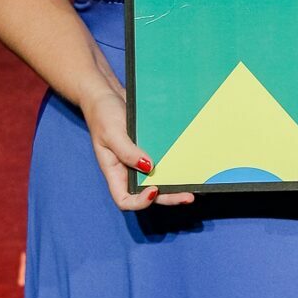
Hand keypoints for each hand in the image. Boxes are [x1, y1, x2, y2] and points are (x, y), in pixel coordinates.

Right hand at [80, 87, 195, 211]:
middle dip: (168, 197)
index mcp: (114, 172)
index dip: (139, 202)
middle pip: (148, 194)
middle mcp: (128, 170)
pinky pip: (163, 160)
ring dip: (175, 184)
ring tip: (194, 185)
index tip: (153, 190)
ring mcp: (139, 160)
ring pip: (158, 179)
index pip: (124, 200)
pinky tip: (188, 163)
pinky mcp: (150, 148)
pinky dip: (175, 165)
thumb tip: (148, 167)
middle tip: (188, 195)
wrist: (107, 94)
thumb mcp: (112, 132)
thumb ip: (127, 151)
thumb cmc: (102, 114)